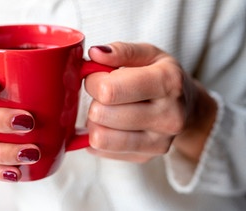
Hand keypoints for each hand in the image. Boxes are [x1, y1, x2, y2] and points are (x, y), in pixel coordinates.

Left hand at [85, 42, 216, 162]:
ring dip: (94, 122)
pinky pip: (102, 151)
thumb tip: (95, 53)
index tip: (97, 77)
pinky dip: (99, 137)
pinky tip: (110, 125)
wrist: (188, 108)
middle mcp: (168, 117)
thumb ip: (121, 51)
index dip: (93, 81)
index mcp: (168, 83)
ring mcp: (158, 142)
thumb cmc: (163, 76)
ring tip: (106, 110)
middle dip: (94, 101)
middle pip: (101, 114)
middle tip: (104, 95)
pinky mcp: (145, 157)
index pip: (109, 90)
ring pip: (100, 138)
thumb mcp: (149, 54)